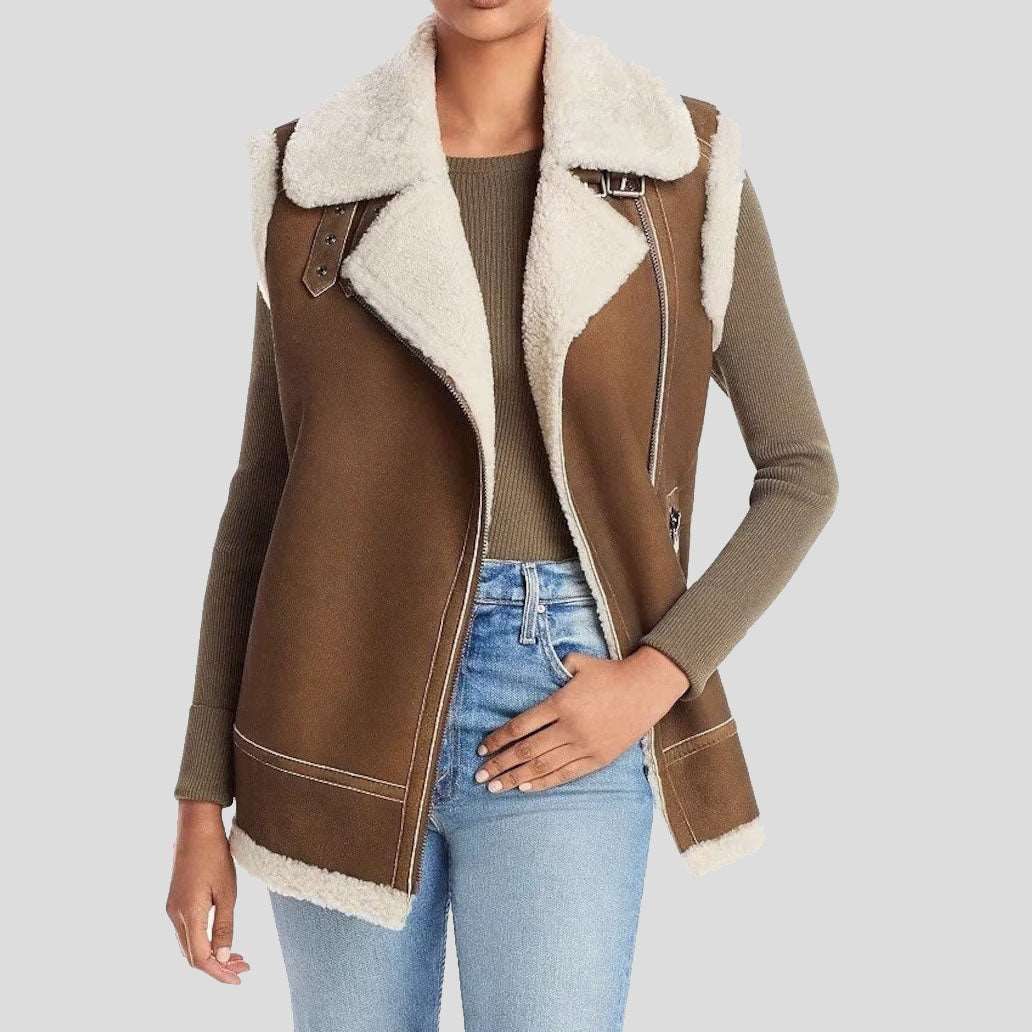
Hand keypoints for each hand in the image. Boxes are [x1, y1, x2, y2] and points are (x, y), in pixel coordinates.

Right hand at [166, 801, 249, 984]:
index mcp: (188, 914)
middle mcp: (175, 915)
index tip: (240, 977)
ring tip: (237, 956)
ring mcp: (173, 909)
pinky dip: (204, 941)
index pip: (200, 958)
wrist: (196, 828)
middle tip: (244, 966)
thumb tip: (221, 959)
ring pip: (189, 945)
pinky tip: (220, 940)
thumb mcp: (227, 891)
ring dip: (211, 955)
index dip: (219, 972)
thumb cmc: (215, 856)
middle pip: (193, 956)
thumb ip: (224, 926)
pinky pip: (188, 932)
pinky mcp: (175, 902)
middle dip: (217, 967)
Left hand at [474, 645, 688, 791]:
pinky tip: (525, 787)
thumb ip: (555, 668)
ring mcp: (584, 746)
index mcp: (561, 703)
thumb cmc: (609, 673)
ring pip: (543, 766)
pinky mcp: (598, 759)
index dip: (498, 739)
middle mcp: (570, 728)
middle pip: (526, 751)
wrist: (646, 690)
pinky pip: (565, 775)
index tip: (481, 748)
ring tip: (494, 787)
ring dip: (515, 778)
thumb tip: (536, 675)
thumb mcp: (579, 663)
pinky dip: (544, 782)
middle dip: (499, 765)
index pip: (520, 726)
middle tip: (479, 776)